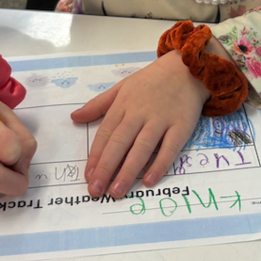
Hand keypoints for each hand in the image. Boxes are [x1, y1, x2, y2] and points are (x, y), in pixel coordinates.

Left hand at [70, 50, 209, 198]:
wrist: (187, 68)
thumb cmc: (151, 80)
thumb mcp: (121, 87)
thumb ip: (98, 105)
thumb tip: (74, 117)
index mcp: (123, 105)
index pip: (105, 134)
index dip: (96, 157)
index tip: (87, 177)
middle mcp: (139, 114)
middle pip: (119, 143)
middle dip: (106, 168)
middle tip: (96, 191)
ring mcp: (161, 121)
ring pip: (141, 148)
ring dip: (128, 171)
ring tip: (116, 191)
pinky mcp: (181, 127)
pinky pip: (169, 148)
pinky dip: (159, 164)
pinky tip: (148, 180)